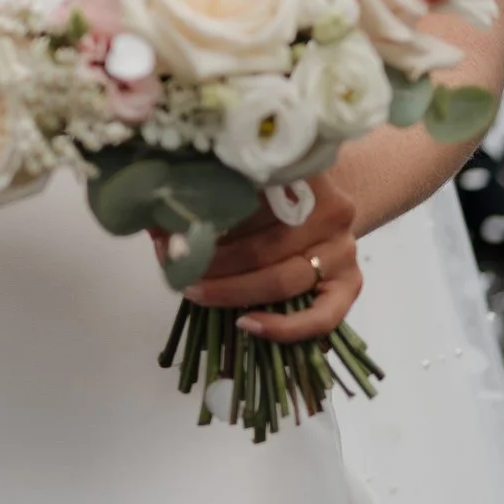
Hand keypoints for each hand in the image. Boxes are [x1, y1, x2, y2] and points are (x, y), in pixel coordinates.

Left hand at [173, 162, 361, 341]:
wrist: (325, 204)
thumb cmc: (273, 196)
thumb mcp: (245, 185)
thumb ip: (208, 196)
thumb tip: (153, 219)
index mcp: (303, 176)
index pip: (248, 200)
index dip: (202, 218)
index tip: (163, 232)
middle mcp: (330, 211)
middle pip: (263, 245)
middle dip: (210, 261)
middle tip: (174, 267)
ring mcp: (342, 249)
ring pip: (282, 279)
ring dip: (231, 291)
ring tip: (195, 291)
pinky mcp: (351, 283)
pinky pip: (321, 318)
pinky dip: (282, 328)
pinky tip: (245, 324)